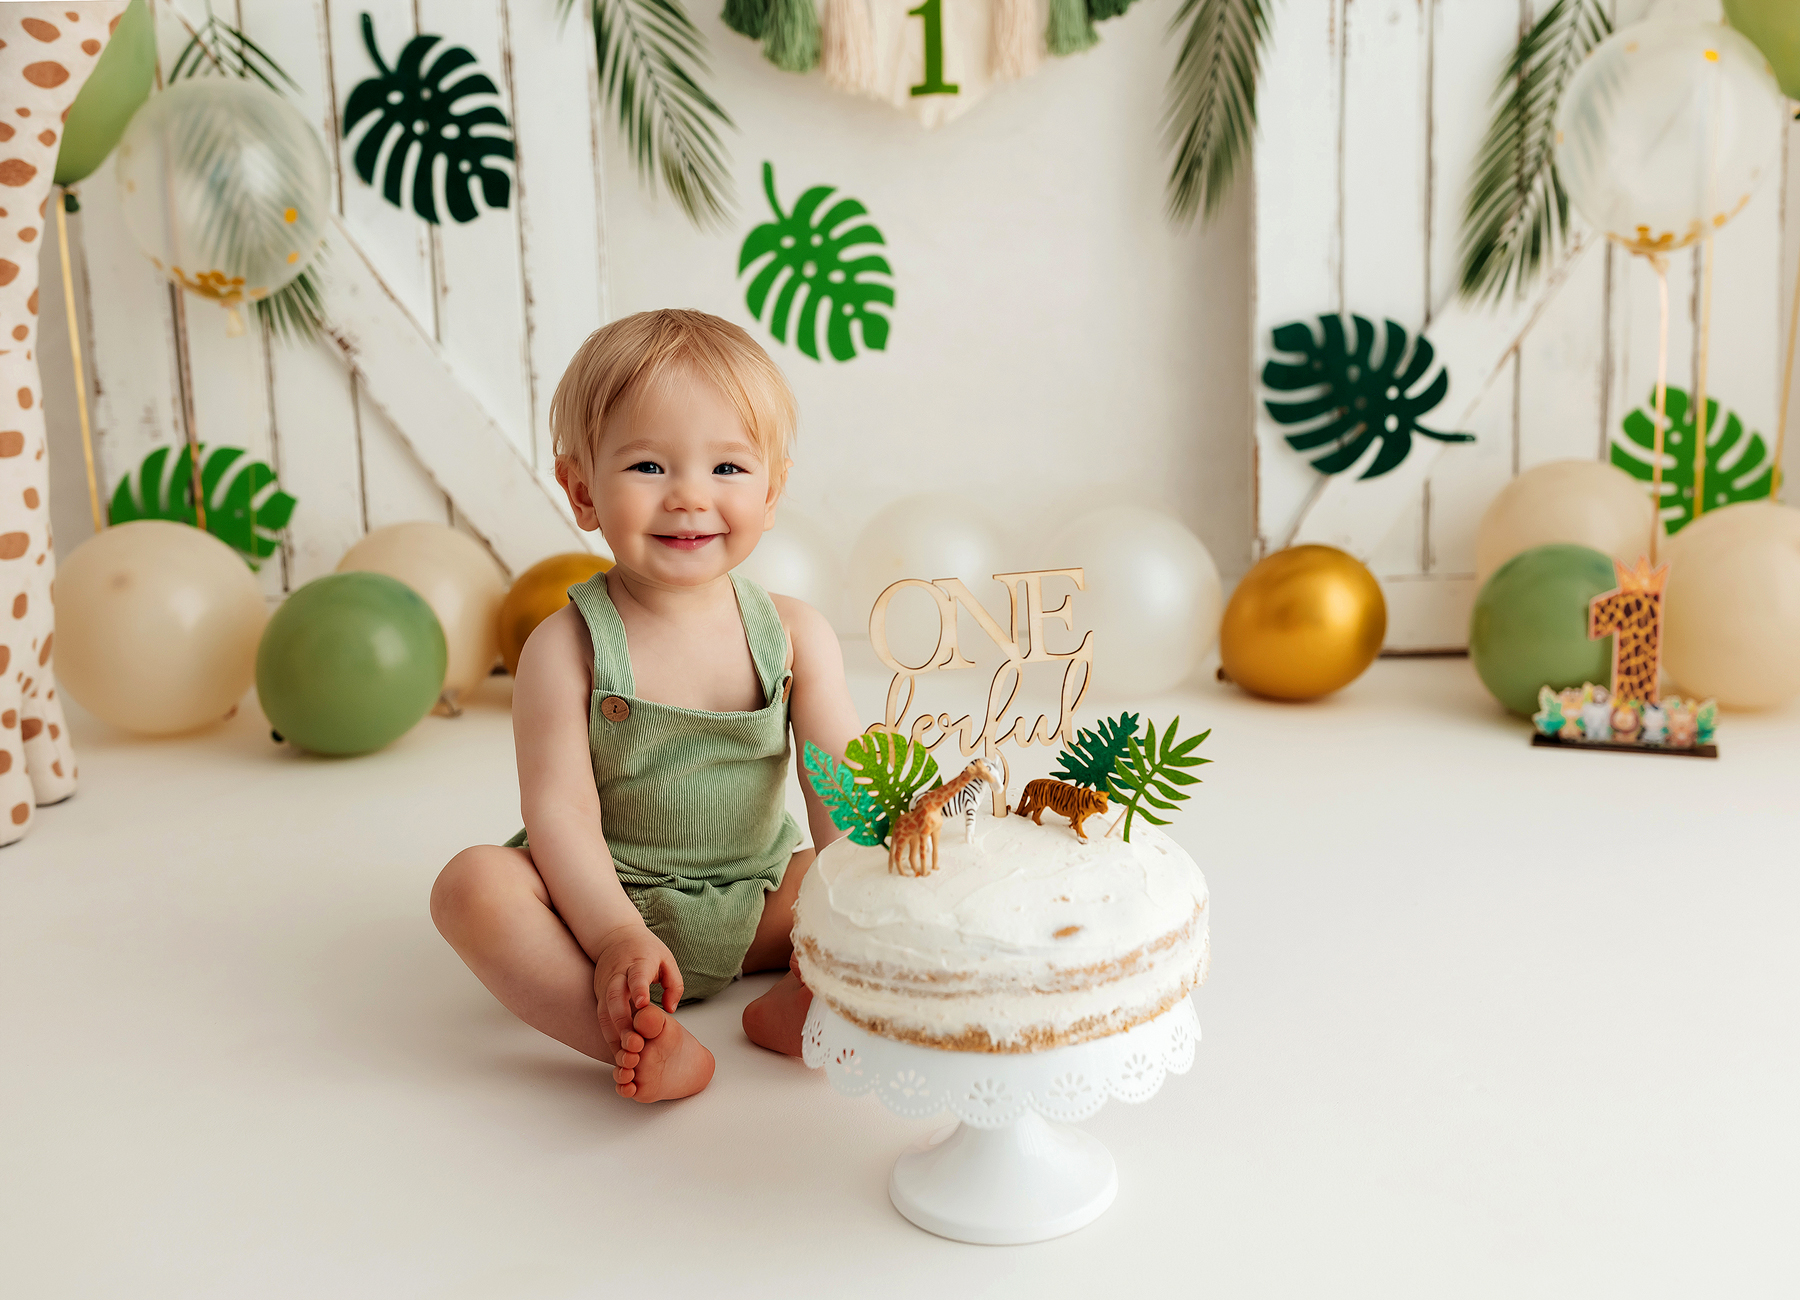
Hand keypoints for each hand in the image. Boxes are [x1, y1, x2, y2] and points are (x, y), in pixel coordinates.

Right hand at [592, 923, 682, 1043]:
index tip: (643, 1003)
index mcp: (638, 962)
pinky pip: (601, 1017)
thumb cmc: (645, 949)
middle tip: (634, 1041)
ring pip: (604, 1010)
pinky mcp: (598, 994)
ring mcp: (605, 984)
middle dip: (623, 1020)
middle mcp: (617, 974)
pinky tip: (617, 1050)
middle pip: (615, 997)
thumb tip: (671, 1009)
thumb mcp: (667, 959)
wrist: (614, 936)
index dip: (639, 989)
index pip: (637, 976)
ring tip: (625, 1052)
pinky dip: (608, 1034)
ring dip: (613, 1033)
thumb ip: (673, 984)